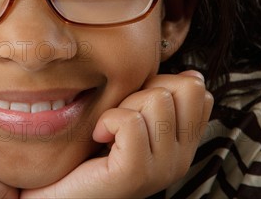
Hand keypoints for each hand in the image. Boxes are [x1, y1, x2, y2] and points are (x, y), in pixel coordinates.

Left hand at [21, 71, 213, 197]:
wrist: (60, 192)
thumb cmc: (88, 151)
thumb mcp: (132, 117)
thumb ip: (158, 97)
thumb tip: (192, 74)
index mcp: (183, 145)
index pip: (200, 92)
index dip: (164, 83)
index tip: (136, 104)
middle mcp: (180, 159)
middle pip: (187, 89)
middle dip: (146, 89)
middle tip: (121, 115)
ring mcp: (161, 170)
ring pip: (157, 99)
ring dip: (124, 105)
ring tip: (108, 130)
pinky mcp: (135, 175)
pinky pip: (131, 122)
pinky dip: (108, 120)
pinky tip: (98, 136)